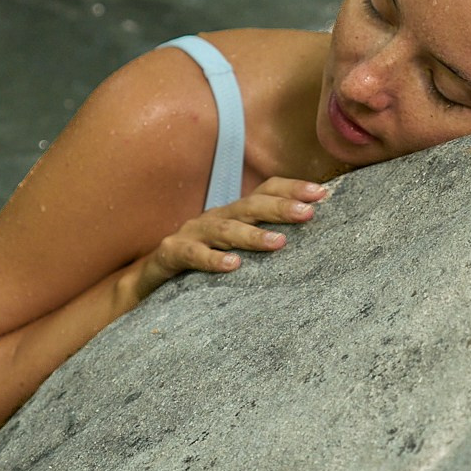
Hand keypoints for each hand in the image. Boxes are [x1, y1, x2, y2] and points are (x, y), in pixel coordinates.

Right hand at [123, 177, 325, 300]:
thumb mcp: (235, 249)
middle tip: (308, 213)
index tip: (322, 194)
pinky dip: (212, 259)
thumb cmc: (202, 265)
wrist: (148, 281)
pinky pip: (191, 255)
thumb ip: (264, 240)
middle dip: (279, 207)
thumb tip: (310, 236)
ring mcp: (191, 234)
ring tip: (279, 242)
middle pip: (249, 206)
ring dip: (252, 234)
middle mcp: (214, 218)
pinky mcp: (170, 254)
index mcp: (233, 214)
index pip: (264, 191)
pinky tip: (233, 266)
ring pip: (224, 229)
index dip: (292, 189)